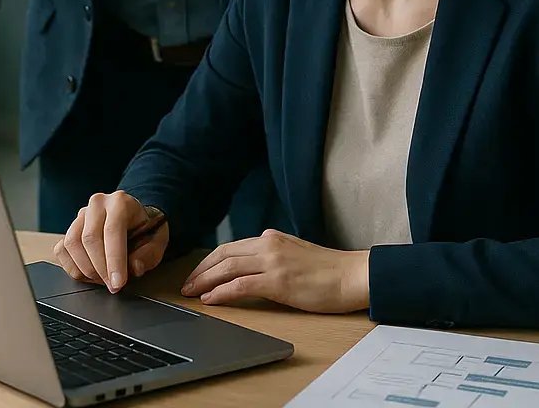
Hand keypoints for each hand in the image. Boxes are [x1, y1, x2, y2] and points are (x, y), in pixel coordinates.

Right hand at [53, 192, 169, 294]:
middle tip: (112, 286)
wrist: (135, 220)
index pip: (112, 231)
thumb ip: (148, 255)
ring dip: (86, 269)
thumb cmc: (145, 231)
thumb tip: (134, 267)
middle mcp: (98, 204)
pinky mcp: (70, 228)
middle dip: (100, 269)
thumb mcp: (157, 242)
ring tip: (103, 279)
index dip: (114, 260)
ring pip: (72, 244)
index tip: (117, 283)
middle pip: (90, 238)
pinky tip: (89, 274)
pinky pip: (62, 250)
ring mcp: (81, 215)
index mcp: (120, 202)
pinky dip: (73, 267)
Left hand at [180, 230, 369, 313]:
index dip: (209, 261)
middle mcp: (268, 244)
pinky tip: (211, 299)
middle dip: (200, 271)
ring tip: (192, 293)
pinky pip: (240, 285)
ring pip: (227, 267)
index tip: (197, 274)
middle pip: (223, 254)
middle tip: (186, 285)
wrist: (353, 275)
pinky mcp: (278, 280)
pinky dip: (222, 292)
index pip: (231, 247)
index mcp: (271, 238)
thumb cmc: (329, 271)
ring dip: (205, 281)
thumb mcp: (295, 255)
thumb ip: (272, 257)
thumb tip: (251, 271)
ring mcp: (273, 261)